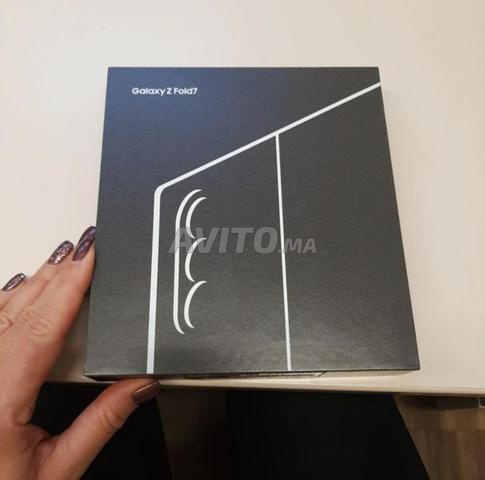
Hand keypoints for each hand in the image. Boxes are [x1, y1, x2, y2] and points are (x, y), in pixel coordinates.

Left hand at [0, 227, 160, 479]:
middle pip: (19, 312)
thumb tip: (141, 385)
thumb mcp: (57, 472)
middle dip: (55, 275)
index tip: (88, 259)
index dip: (68, 288)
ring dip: (34, 284)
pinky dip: (6, 301)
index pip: (40, 330)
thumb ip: (102, 422)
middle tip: (82, 248)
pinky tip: (20, 288)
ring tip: (61, 262)